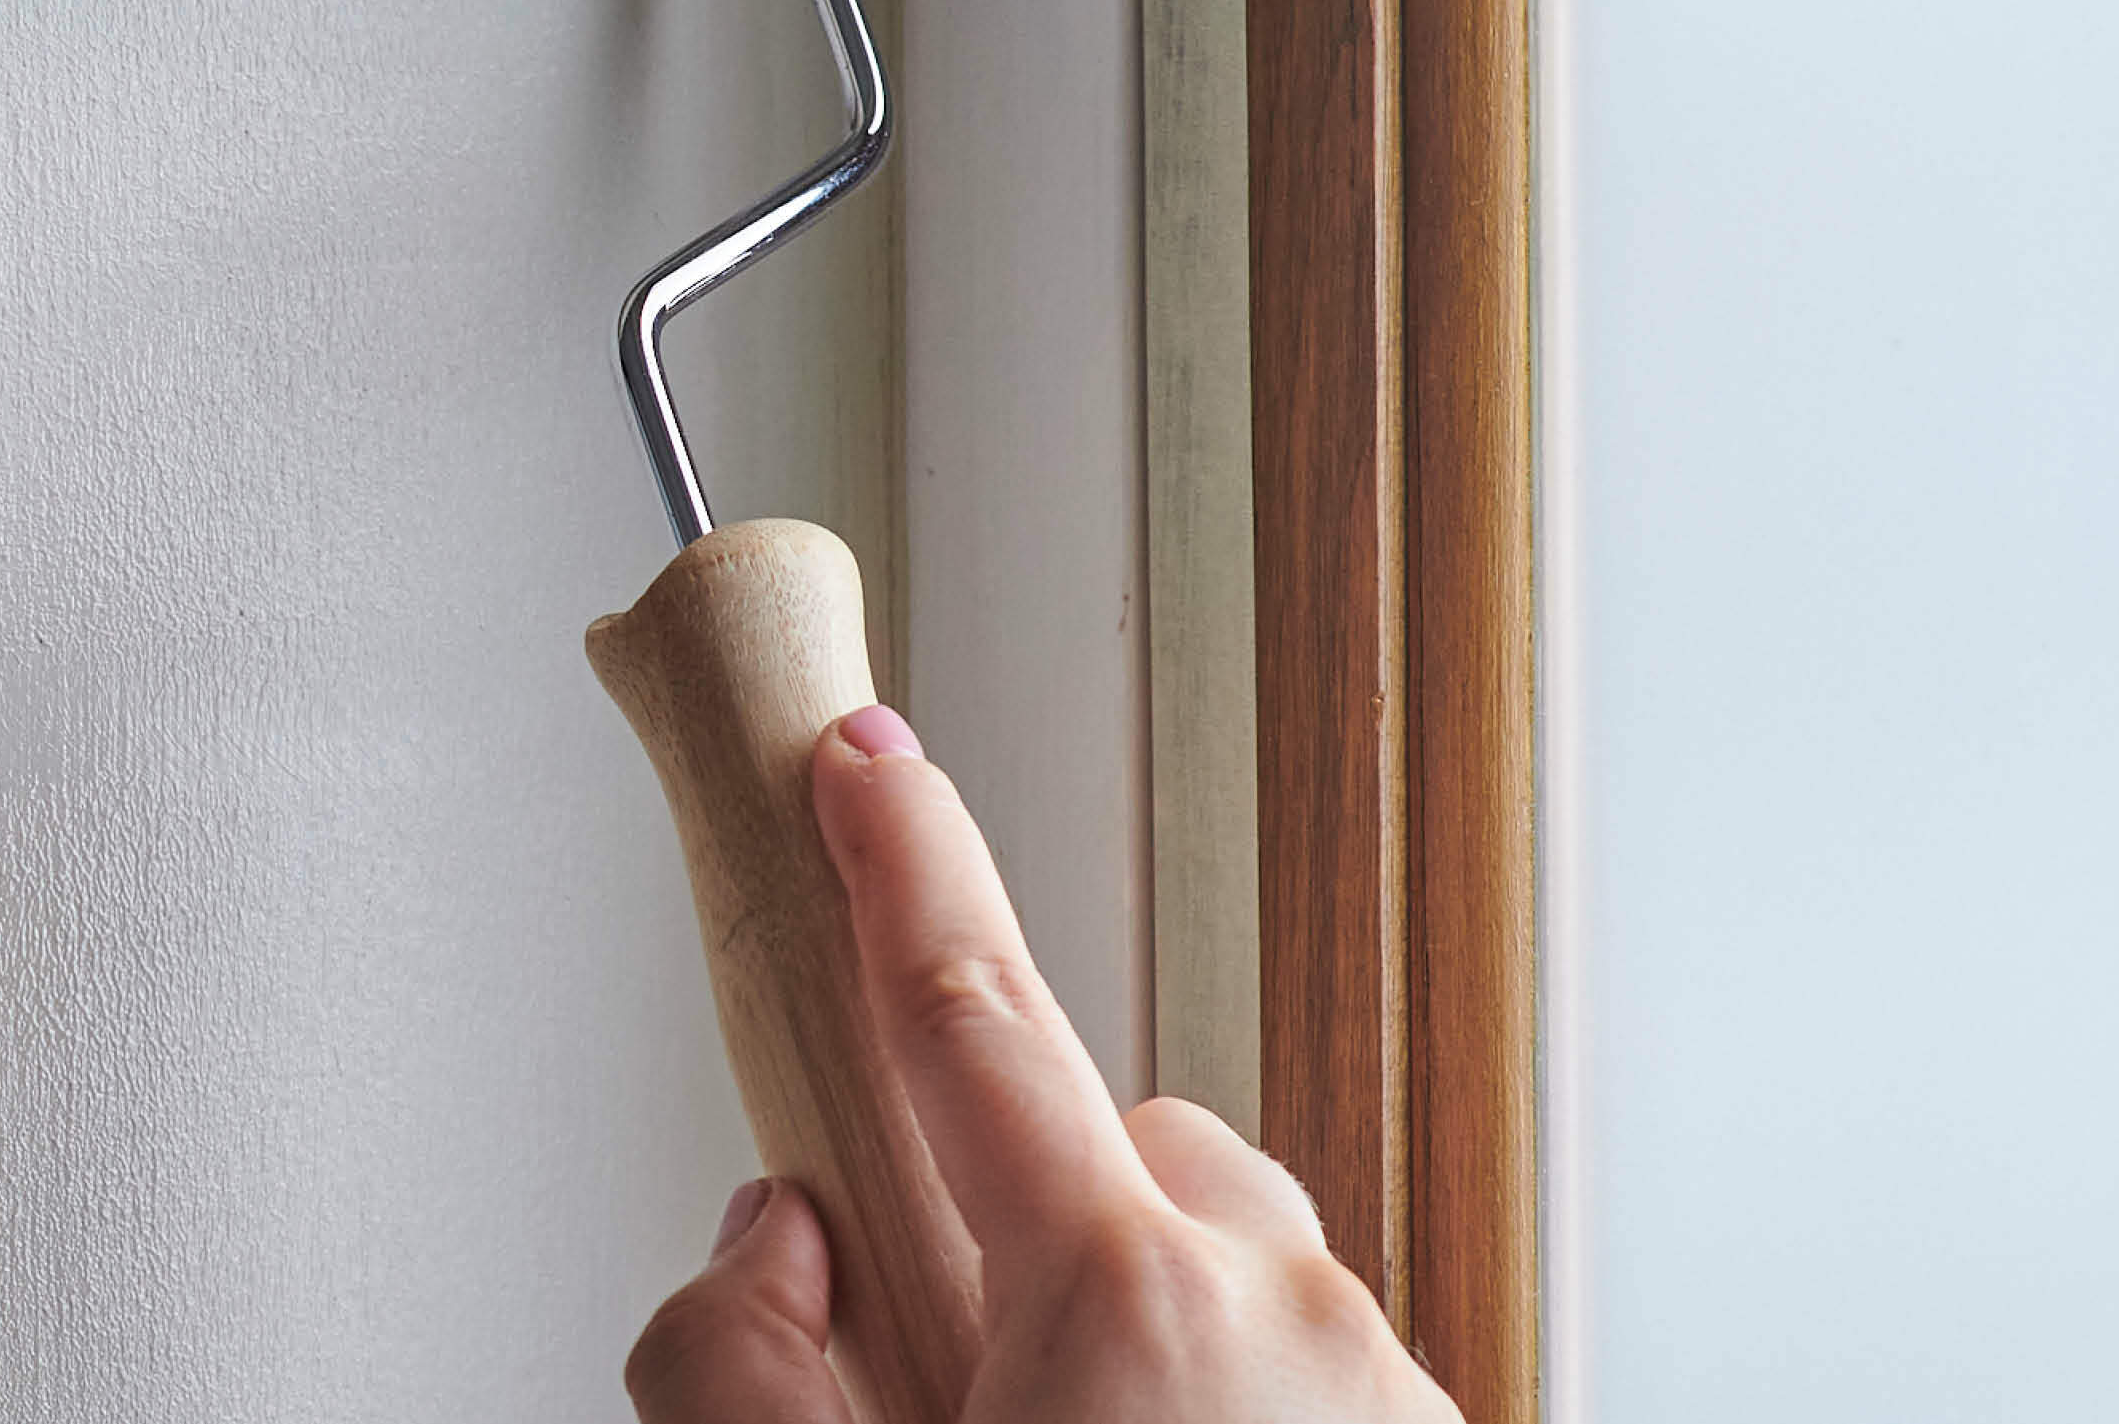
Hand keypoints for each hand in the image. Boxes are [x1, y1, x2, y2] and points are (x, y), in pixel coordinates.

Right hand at [624, 706, 1462, 1423]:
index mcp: (1121, 1300)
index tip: (866, 759)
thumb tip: (773, 1240)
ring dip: (1149, 1322)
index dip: (901, 862)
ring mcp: (1384, 1386)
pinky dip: (1239, 1398)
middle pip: (1126, 1148)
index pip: (972, 1012)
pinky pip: (1317, 1358)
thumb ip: (734, 1364)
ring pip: (1233, 1258)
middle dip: (1039, 1206)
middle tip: (969, 1358)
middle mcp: (1285, 1315)